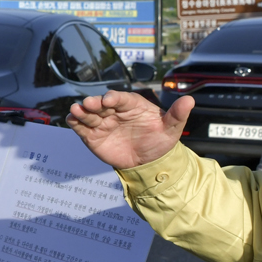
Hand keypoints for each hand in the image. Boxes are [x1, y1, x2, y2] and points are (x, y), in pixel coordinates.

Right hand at [65, 90, 192, 169]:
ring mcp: (103, 123)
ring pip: (90, 114)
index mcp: (132, 105)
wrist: (148, 163)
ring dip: (82, 111)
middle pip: (102, 104)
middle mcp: (115, 111)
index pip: (122, 98)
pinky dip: (75, 123)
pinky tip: (71, 120)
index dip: (115, 98)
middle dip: (95, 103)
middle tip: (89, 104)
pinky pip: (82, 128)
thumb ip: (177, 115)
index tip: (109, 100)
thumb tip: (190, 100)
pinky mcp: (93, 136)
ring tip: (75, 110)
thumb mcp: (171, 129)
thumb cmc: (159, 141)